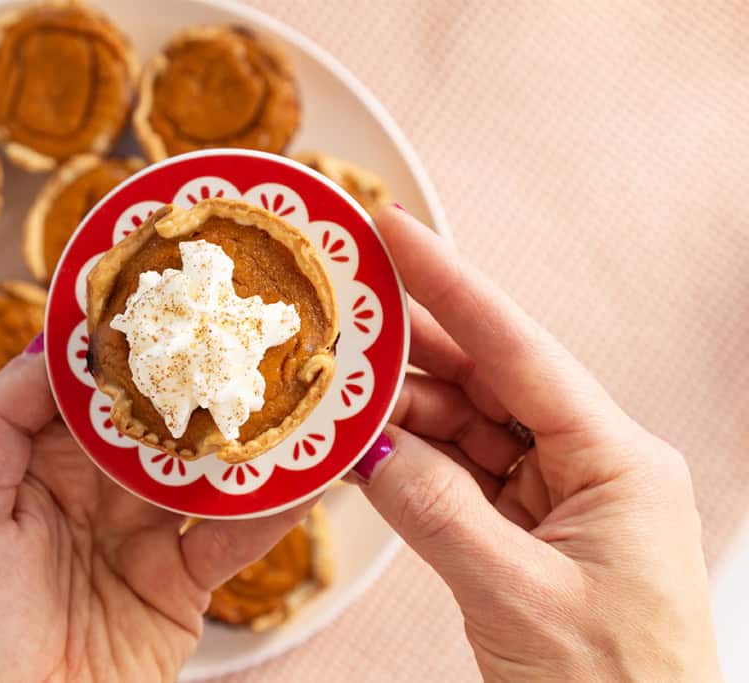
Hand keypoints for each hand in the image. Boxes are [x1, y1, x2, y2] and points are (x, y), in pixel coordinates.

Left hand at [0, 344, 312, 681]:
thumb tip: (54, 344)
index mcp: (33, 468)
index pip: (85, 392)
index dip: (122, 348)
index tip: (166, 299)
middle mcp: (90, 493)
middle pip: (152, 424)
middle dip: (195, 381)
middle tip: (247, 330)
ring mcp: (140, 537)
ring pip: (200, 472)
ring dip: (244, 439)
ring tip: (293, 392)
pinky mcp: (182, 585)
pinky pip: (231, 537)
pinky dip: (270, 510)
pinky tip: (305, 476)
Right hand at [353, 207, 721, 680]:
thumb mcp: (519, 597)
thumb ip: (436, 512)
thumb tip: (367, 446)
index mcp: (616, 460)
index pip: (520, 351)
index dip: (452, 284)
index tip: (395, 232)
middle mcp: (587, 463)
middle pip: (486, 380)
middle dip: (410, 345)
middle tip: (339, 309)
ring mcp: (553, 497)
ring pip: (462, 427)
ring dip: (397, 410)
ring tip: (331, 390)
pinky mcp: (522, 530)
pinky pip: (454, 475)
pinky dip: (405, 462)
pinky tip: (360, 448)